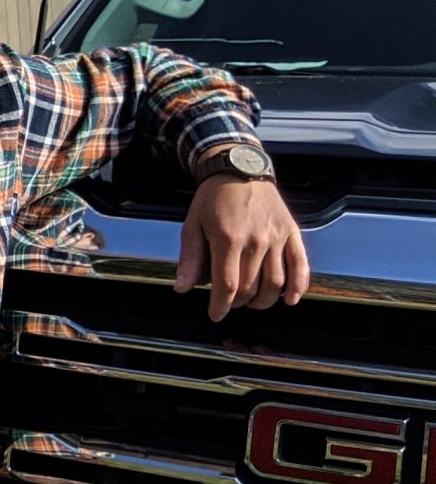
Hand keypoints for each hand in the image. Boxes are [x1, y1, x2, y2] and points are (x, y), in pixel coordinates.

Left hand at [176, 174, 308, 321]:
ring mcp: (277, 237)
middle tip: (230, 303)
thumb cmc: (213, 199)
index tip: (215, 314)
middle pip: (251, 287)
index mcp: (228, 238)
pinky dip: (298, 287)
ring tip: (252, 301)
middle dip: (238, 303)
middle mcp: (256, 240)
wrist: (240, 169)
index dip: (220, 306)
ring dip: (264, 300)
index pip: (227, 285)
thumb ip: (190, 258)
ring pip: (276, 283)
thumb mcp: (192, 224)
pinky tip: (290, 300)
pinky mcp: (292, 233)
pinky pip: (301, 266)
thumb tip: (182, 288)